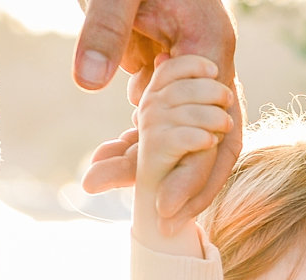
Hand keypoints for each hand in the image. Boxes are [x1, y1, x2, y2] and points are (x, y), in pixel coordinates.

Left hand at [74, 0, 243, 230]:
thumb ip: (103, 30)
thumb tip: (89, 83)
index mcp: (207, 47)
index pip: (215, 126)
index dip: (196, 172)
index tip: (164, 206)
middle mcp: (208, 65)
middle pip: (214, 141)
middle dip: (187, 183)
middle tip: (158, 221)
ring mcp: (190, 70)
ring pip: (184, 133)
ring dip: (148, 163)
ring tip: (100, 183)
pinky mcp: (164, 68)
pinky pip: (159, 117)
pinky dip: (135, 141)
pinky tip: (105, 162)